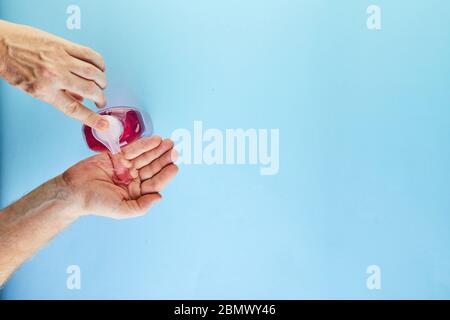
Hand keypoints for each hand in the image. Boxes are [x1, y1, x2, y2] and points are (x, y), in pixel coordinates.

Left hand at [0, 20, 108, 130]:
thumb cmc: (12, 65)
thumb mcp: (32, 89)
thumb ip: (57, 96)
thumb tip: (78, 100)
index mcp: (46, 91)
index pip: (75, 109)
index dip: (92, 118)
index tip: (103, 124)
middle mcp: (55, 76)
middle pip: (90, 90)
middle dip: (101, 97)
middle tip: (100, 100)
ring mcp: (61, 59)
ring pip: (94, 73)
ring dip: (102, 81)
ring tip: (101, 84)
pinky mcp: (63, 45)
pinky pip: (89, 54)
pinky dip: (99, 63)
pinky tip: (98, 67)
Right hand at [62, 136, 178, 218]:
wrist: (73, 190)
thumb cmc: (95, 202)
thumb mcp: (122, 209)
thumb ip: (142, 206)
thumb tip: (160, 197)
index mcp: (136, 193)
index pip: (154, 182)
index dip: (165, 174)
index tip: (175, 166)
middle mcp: (132, 179)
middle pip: (152, 167)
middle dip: (164, 159)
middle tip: (175, 150)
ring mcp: (125, 167)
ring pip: (145, 157)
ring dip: (157, 150)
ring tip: (168, 143)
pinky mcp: (116, 156)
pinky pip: (133, 149)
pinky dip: (144, 144)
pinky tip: (155, 140)